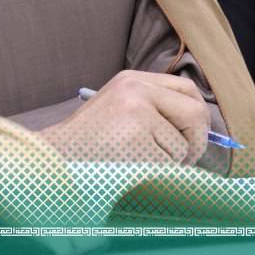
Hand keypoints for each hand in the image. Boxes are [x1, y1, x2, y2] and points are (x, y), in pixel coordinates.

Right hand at [39, 71, 209, 164]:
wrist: (54, 159)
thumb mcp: (118, 110)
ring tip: (137, 162)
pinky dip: (156, 174)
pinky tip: (131, 169)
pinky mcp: (137, 140)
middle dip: (197, 141)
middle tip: (186, 159)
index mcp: (131, 80)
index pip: (187, 90)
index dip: (197, 116)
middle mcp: (136, 90)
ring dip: (169, 163)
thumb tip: (200, 127)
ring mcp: (137, 113)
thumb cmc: (88, 143)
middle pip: (195, 113)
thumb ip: (153, 109)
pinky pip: (168, 164)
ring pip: (182, 146)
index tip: (193, 136)